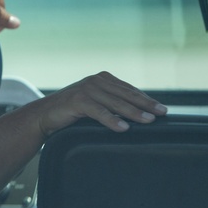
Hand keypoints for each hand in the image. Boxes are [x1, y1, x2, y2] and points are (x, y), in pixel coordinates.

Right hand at [35, 71, 166, 135]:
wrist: (44, 115)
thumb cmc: (72, 112)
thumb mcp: (95, 104)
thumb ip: (112, 103)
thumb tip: (139, 114)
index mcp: (102, 79)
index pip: (129, 90)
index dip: (146, 99)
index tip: (162, 109)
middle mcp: (96, 81)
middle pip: (126, 94)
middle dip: (145, 104)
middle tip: (162, 113)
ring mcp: (87, 89)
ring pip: (115, 102)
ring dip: (133, 112)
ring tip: (148, 121)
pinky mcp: (77, 100)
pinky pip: (99, 111)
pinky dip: (112, 120)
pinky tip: (123, 128)